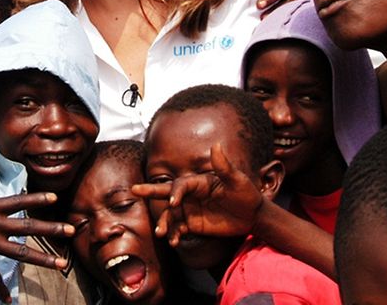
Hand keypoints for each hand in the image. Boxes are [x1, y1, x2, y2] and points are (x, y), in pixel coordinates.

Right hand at [0, 192, 73, 302]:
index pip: (18, 201)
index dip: (37, 199)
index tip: (55, 198)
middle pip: (29, 227)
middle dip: (52, 229)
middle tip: (71, 230)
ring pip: (22, 253)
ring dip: (44, 259)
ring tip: (62, 264)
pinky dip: (2, 291)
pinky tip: (9, 301)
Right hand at [131, 144, 262, 246]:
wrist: (252, 215)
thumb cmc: (245, 193)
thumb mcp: (237, 180)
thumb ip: (224, 166)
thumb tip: (216, 145)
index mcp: (198, 182)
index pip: (181, 185)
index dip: (176, 192)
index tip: (174, 203)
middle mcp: (190, 195)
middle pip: (166, 192)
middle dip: (150, 191)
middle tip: (135, 190)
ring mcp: (189, 209)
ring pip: (170, 215)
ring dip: (164, 223)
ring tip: (161, 233)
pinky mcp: (192, 224)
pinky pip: (178, 229)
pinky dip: (173, 235)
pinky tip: (173, 241)